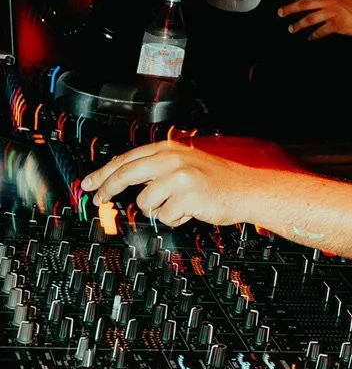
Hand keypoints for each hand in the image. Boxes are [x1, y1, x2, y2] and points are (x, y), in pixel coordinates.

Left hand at [81, 140, 259, 226]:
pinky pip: (164, 216)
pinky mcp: (187, 196)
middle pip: (126, 173)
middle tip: (98, 200)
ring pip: (145, 201)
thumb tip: (123, 180)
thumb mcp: (185, 164)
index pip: (127, 159)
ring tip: (178, 205)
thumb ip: (156, 169)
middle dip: (107, 188)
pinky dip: (174, 219)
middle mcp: (172, 159)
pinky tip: (189, 211)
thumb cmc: (217, 180)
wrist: (247, 190)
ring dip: (158, 209)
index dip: (103, 173)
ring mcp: (180, 177)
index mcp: (169, 149)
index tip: (88, 184)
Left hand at [277, 0, 351, 38]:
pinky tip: (311, 38)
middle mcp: (328, 1)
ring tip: (292, 29)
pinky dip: (315, 35)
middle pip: (304, 4)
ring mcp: (331, 14)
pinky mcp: (335, 25)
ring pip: (309, 19)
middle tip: (281, 12)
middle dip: (290, 8)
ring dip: (299, 25)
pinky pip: (321, 31)